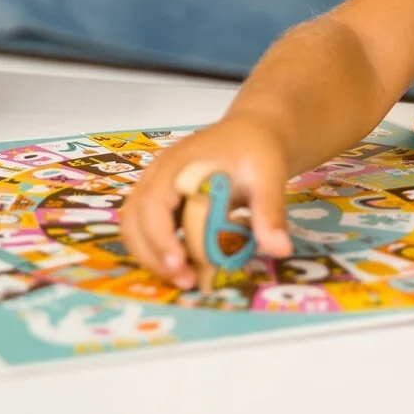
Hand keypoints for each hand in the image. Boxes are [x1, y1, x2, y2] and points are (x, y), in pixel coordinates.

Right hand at [120, 116, 294, 289]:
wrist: (254, 132)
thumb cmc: (257, 149)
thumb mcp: (269, 176)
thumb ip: (270, 211)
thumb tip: (279, 249)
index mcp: (179, 165)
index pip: (152, 204)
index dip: (160, 237)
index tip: (180, 265)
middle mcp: (159, 175)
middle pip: (133, 219)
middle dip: (152, 255)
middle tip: (186, 280)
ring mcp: (157, 187)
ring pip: (135, 226)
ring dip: (152, 256)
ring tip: (186, 277)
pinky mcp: (164, 200)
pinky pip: (147, 228)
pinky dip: (159, 250)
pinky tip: (187, 265)